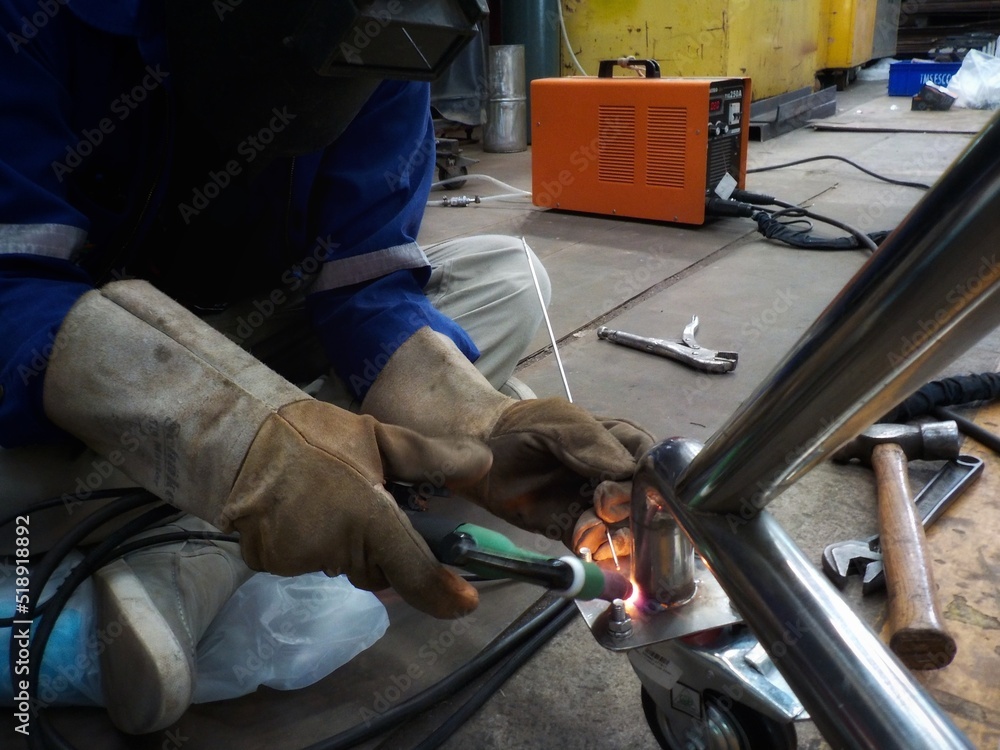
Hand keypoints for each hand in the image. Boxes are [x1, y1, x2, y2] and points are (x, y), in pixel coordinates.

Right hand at [223, 400, 492, 618]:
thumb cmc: (315, 435)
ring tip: (328, 497)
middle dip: (381, 546)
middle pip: (378, 569)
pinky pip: (308, 562)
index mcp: (368, 516)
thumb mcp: (378, 436)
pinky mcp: (270, 564)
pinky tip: (301, 511)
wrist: (237, 437)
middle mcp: (336, 548)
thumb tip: (482, 465)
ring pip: (343, 564)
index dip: (441, 592)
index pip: (412, 570)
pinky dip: (312, 544)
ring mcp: (300, 560)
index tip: (465, 602)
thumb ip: (430, 457)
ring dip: (345, 542)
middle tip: (367, 502)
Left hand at [469, 400, 653, 558]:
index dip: (648, 480)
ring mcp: (596, 507)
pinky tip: (585, 544)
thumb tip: (629, 471)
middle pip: (644, 505)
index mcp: (624, 444)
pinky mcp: (572, 529)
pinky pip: (593, 547)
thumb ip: (594, 444)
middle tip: (602, 503)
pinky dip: (595, 551)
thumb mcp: (563, 423)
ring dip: (615, 535)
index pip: (655, 467)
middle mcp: (617, 479)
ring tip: (589, 525)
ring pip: (624, 531)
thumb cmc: (528, 425)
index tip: (629, 483)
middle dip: (630, 510)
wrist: (485, 445)